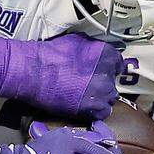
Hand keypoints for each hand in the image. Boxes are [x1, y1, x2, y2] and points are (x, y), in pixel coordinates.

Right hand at [0, 33, 121, 120]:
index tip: (101, 72)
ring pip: (109, 98)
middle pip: (112, 83)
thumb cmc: (51, 54)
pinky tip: (82, 104)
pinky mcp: (93, 110)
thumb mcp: (77, 40)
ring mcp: (102, 93)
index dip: (109, 69)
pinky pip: (102, 112)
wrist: (34, 72)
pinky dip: (94, 110)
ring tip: (84, 95)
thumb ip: (94, 47)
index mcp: (108, 55)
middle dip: (102, 83)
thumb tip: (98, 52)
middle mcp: (108, 75)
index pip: (119, 64)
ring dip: (99, 98)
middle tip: (87, 84)